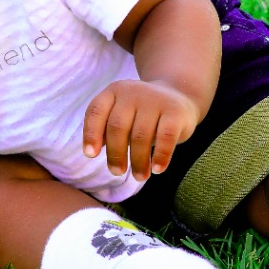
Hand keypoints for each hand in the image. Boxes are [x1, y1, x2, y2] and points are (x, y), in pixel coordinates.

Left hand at [82, 79, 199, 180]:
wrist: (179, 97)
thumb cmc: (142, 114)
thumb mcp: (122, 114)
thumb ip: (106, 129)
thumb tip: (92, 152)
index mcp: (114, 91)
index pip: (96, 111)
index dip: (91, 134)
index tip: (90, 155)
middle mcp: (133, 92)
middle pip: (117, 127)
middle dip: (115, 154)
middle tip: (117, 172)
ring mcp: (155, 100)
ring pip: (140, 136)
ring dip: (138, 161)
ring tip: (139, 176)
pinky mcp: (176, 112)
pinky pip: (165, 138)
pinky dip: (160, 156)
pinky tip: (157, 169)